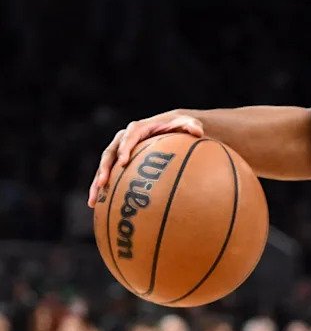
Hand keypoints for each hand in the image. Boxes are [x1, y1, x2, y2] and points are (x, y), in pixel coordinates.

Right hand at [88, 112, 203, 207]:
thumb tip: (198, 132)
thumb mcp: (188, 124)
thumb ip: (192, 127)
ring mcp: (120, 150)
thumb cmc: (180, 127)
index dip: (124, 148)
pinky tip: (96, 205)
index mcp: (138, 129)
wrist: (171, 129)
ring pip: (105, 166)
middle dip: (104, 168)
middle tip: (103, 182)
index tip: (123, 161)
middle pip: (110, 153)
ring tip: (93, 201)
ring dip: (97, 183)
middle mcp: (124, 138)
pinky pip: (108, 175)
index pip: (128, 137)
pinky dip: (102, 189)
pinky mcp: (119, 162)